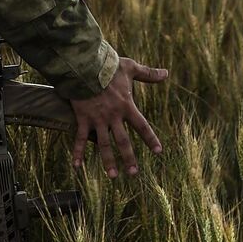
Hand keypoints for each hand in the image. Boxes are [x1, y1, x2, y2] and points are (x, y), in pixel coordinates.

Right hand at [70, 57, 170, 177]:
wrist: (84, 65)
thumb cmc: (107, 65)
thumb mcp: (130, 67)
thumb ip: (148, 73)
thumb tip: (166, 73)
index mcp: (126, 105)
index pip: (142, 126)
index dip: (150, 139)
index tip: (158, 152)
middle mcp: (113, 116)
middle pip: (123, 141)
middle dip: (129, 158)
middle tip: (134, 173)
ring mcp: (97, 119)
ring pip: (104, 145)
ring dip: (108, 161)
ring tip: (113, 176)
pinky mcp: (83, 118)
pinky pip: (80, 138)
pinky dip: (77, 152)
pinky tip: (76, 166)